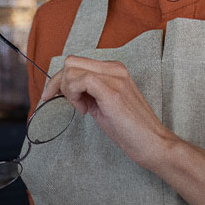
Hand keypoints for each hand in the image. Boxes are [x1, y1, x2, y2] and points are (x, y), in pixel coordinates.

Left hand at [42, 56, 175, 169]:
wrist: (151, 143)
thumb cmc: (129, 128)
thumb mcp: (103, 104)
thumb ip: (87, 92)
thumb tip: (65, 89)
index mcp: (114, 69)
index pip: (76, 62)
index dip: (59, 79)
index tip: (53, 96)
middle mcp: (115, 68)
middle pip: (71, 62)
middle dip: (58, 83)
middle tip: (64, 103)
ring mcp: (115, 77)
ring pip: (72, 70)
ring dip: (67, 91)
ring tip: (81, 109)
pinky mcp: (113, 91)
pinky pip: (81, 81)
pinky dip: (74, 95)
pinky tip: (83, 110)